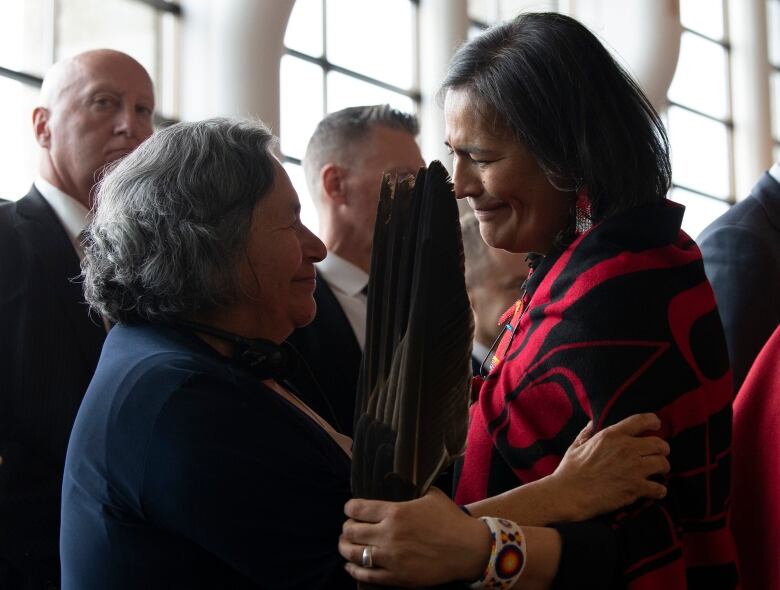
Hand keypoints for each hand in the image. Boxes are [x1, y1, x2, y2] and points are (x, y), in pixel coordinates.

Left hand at [339, 487, 489, 586]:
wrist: (468, 550)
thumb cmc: (451, 520)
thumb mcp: (431, 495)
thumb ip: (411, 489)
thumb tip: (399, 479)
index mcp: (396, 512)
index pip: (357, 508)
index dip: (349, 508)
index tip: (350, 509)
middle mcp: (389, 534)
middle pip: (351, 531)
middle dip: (347, 528)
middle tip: (349, 527)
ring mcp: (391, 558)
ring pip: (353, 553)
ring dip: (346, 547)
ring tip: (346, 545)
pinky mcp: (396, 577)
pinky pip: (365, 575)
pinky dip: (354, 570)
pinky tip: (352, 566)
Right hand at [548, 413, 669, 520]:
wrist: (569, 494)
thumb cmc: (570, 470)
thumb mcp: (576, 445)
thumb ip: (587, 432)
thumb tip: (592, 422)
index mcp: (612, 435)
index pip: (641, 420)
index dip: (653, 421)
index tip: (656, 425)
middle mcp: (626, 449)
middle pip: (659, 444)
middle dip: (662, 450)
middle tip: (658, 455)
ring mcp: (633, 469)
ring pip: (663, 464)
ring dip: (662, 469)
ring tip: (657, 473)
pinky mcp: (635, 488)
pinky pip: (659, 488)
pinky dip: (659, 490)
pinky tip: (654, 491)